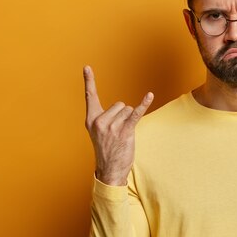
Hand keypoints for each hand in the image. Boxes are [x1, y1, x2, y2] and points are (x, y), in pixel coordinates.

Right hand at [83, 65, 153, 185]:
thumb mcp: (99, 132)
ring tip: (123, 135)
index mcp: (91, 120)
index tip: (87, 67)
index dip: (89, 81)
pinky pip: (136, 114)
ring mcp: (112, 127)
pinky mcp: (125, 131)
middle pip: (119, 104)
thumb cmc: (107, 149)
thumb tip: (121, 107)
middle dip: (123, 115)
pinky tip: (149, 95)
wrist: (110, 170)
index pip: (90, 96)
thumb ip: (103, 118)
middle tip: (118, 132)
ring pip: (128, 110)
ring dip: (129, 121)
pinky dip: (144, 104)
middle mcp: (99, 121)